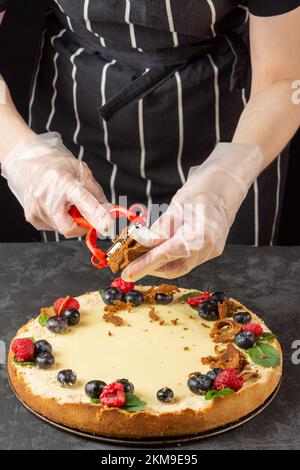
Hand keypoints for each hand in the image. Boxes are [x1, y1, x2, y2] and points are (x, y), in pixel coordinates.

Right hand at [1, 132, 112, 237]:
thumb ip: (96, 193)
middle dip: (81, 225)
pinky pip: (53, 228)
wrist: (31, 165)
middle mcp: (46, 196)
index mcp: (62, 182)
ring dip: (70, 221)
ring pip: (62, 229)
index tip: (106, 226)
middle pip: (69, 228)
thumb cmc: (58, 167)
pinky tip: (56, 207)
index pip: (83, 202)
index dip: (96, 217)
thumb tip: (108, 211)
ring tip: (66, 203)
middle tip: (85, 215)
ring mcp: (36, 208)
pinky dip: (59, 221)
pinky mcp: (31, 217)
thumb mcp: (82, 171)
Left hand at [122, 143, 263, 279]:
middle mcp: (209, 248)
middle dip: (151, 266)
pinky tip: (160, 248)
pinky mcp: (211, 250)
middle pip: (174, 267)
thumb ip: (157, 231)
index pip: (167, 255)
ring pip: (179, 265)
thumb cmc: (201, 191)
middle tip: (132, 261)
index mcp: (201, 235)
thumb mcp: (174, 208)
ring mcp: (212, 251)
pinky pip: (187, 259)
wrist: (225, 185)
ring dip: (160, 261)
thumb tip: (139, 245)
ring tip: (144, 253)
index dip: (145, 265)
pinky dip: (171, 256)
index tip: (129, 272)